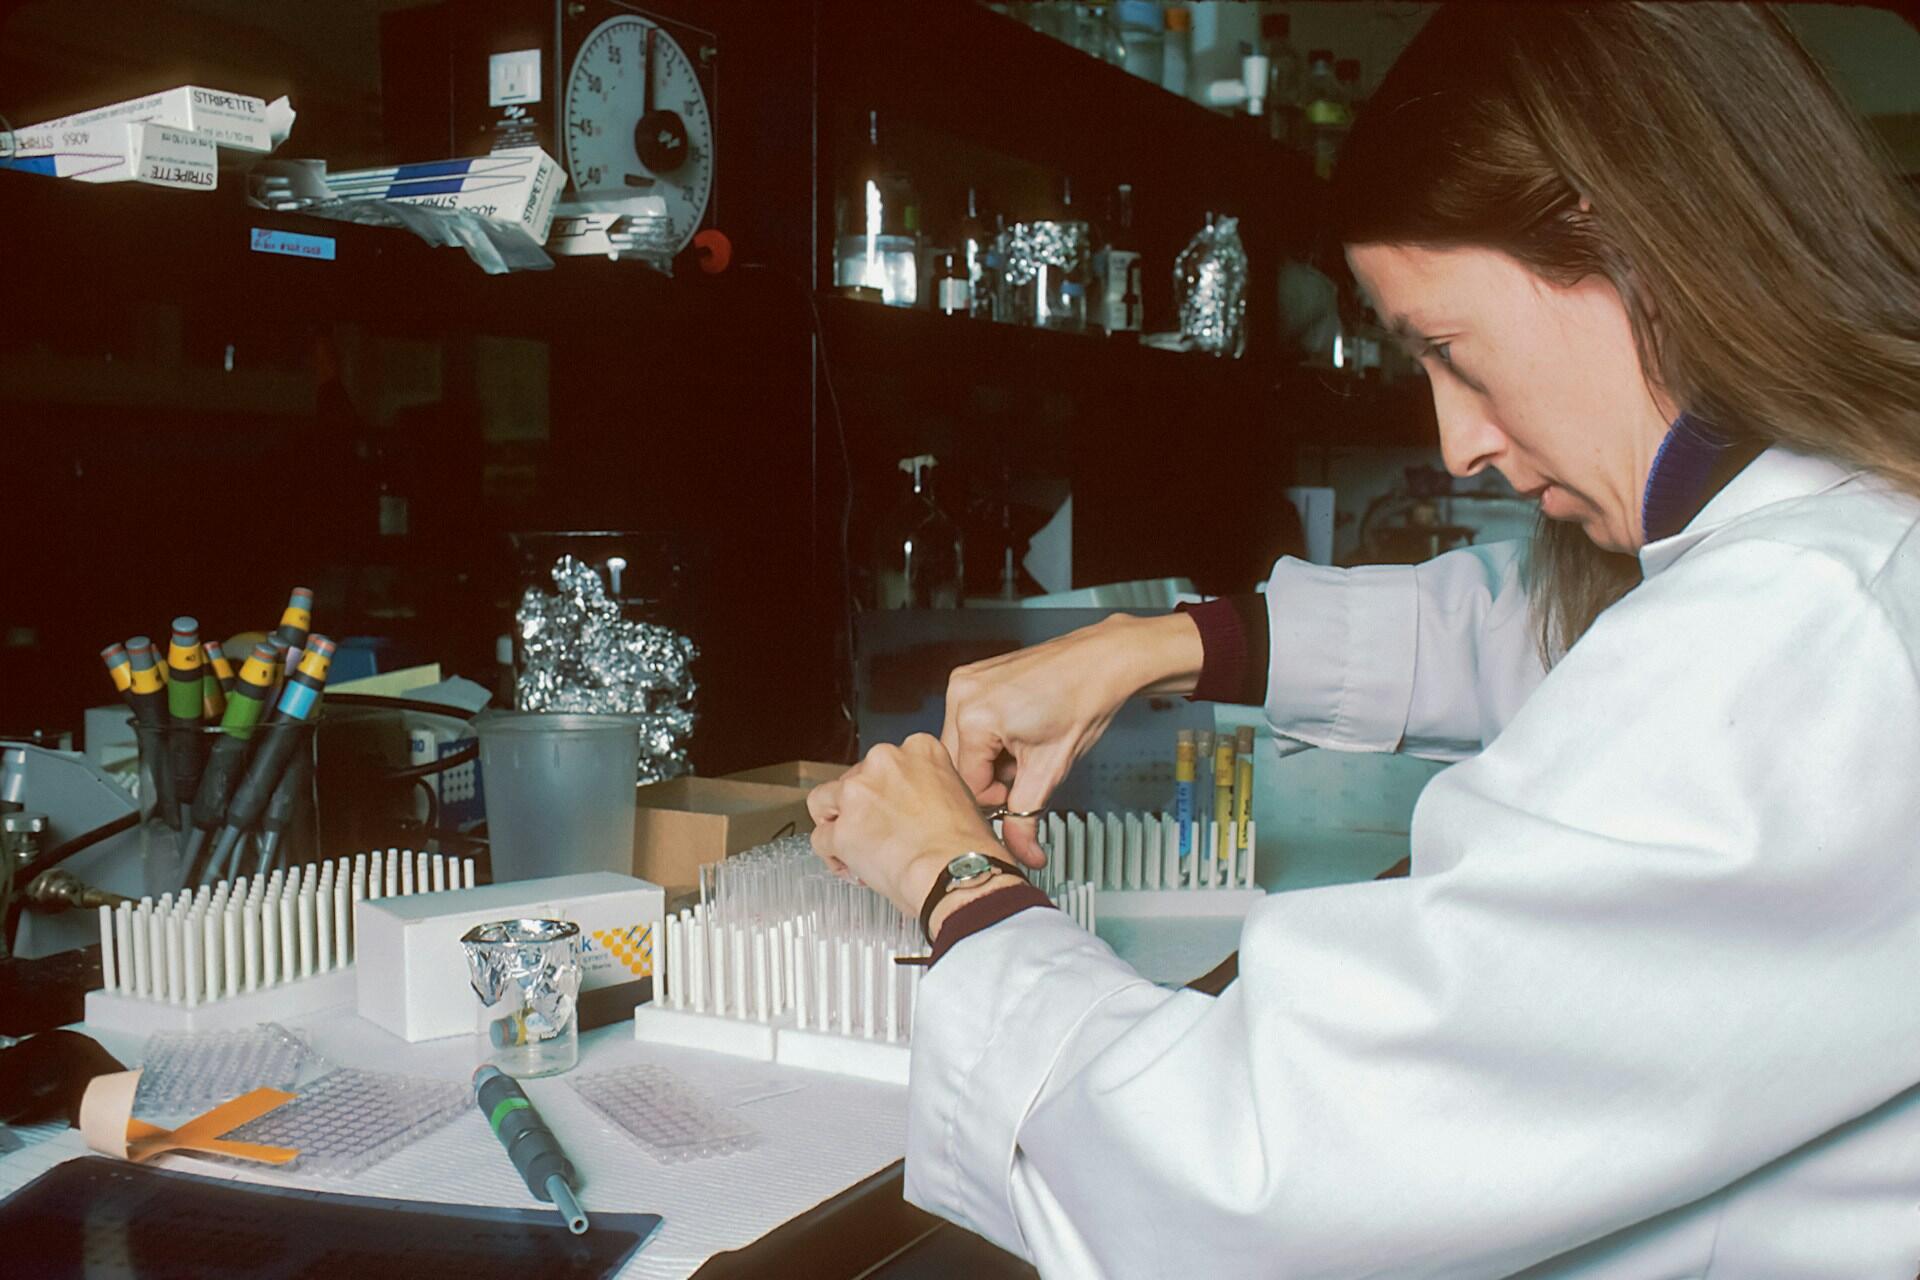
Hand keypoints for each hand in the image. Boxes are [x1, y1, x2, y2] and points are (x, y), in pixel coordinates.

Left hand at [808, 734, 1003, 920]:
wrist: (957, 872)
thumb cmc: (967, 846)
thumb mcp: (961, 797)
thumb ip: (932, 790)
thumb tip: (920, 807)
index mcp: (920, 750)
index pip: (887, 761)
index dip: (887, 788)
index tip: (893, 807)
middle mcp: (885, 762)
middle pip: (855, 779)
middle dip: (862, 807)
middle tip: (878, 833)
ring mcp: (859, 793)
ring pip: (824, 800)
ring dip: (835, 822)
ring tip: (852, 845)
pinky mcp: (842, 828)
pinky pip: (821, 838)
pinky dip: (832, 854)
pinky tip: (850, 866)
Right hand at [940, 612, 1203, 865]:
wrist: (1102, 661)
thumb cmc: (1083, 702)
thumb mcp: (1050, 771)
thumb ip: (1027, 819)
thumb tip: (1023, 854)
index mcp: (974, 719)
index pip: (967, 784)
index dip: (997, 796)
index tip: (1022, 789)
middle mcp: (961, 695)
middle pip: (958, 764)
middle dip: (990, 776)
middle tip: (1024, 768)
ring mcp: (964, 681)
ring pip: (961, 745)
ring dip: (989, 757)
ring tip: (1024, 745)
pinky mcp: (971, 676)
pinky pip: (967, 721)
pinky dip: (989, 736)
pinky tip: (1018, 728)